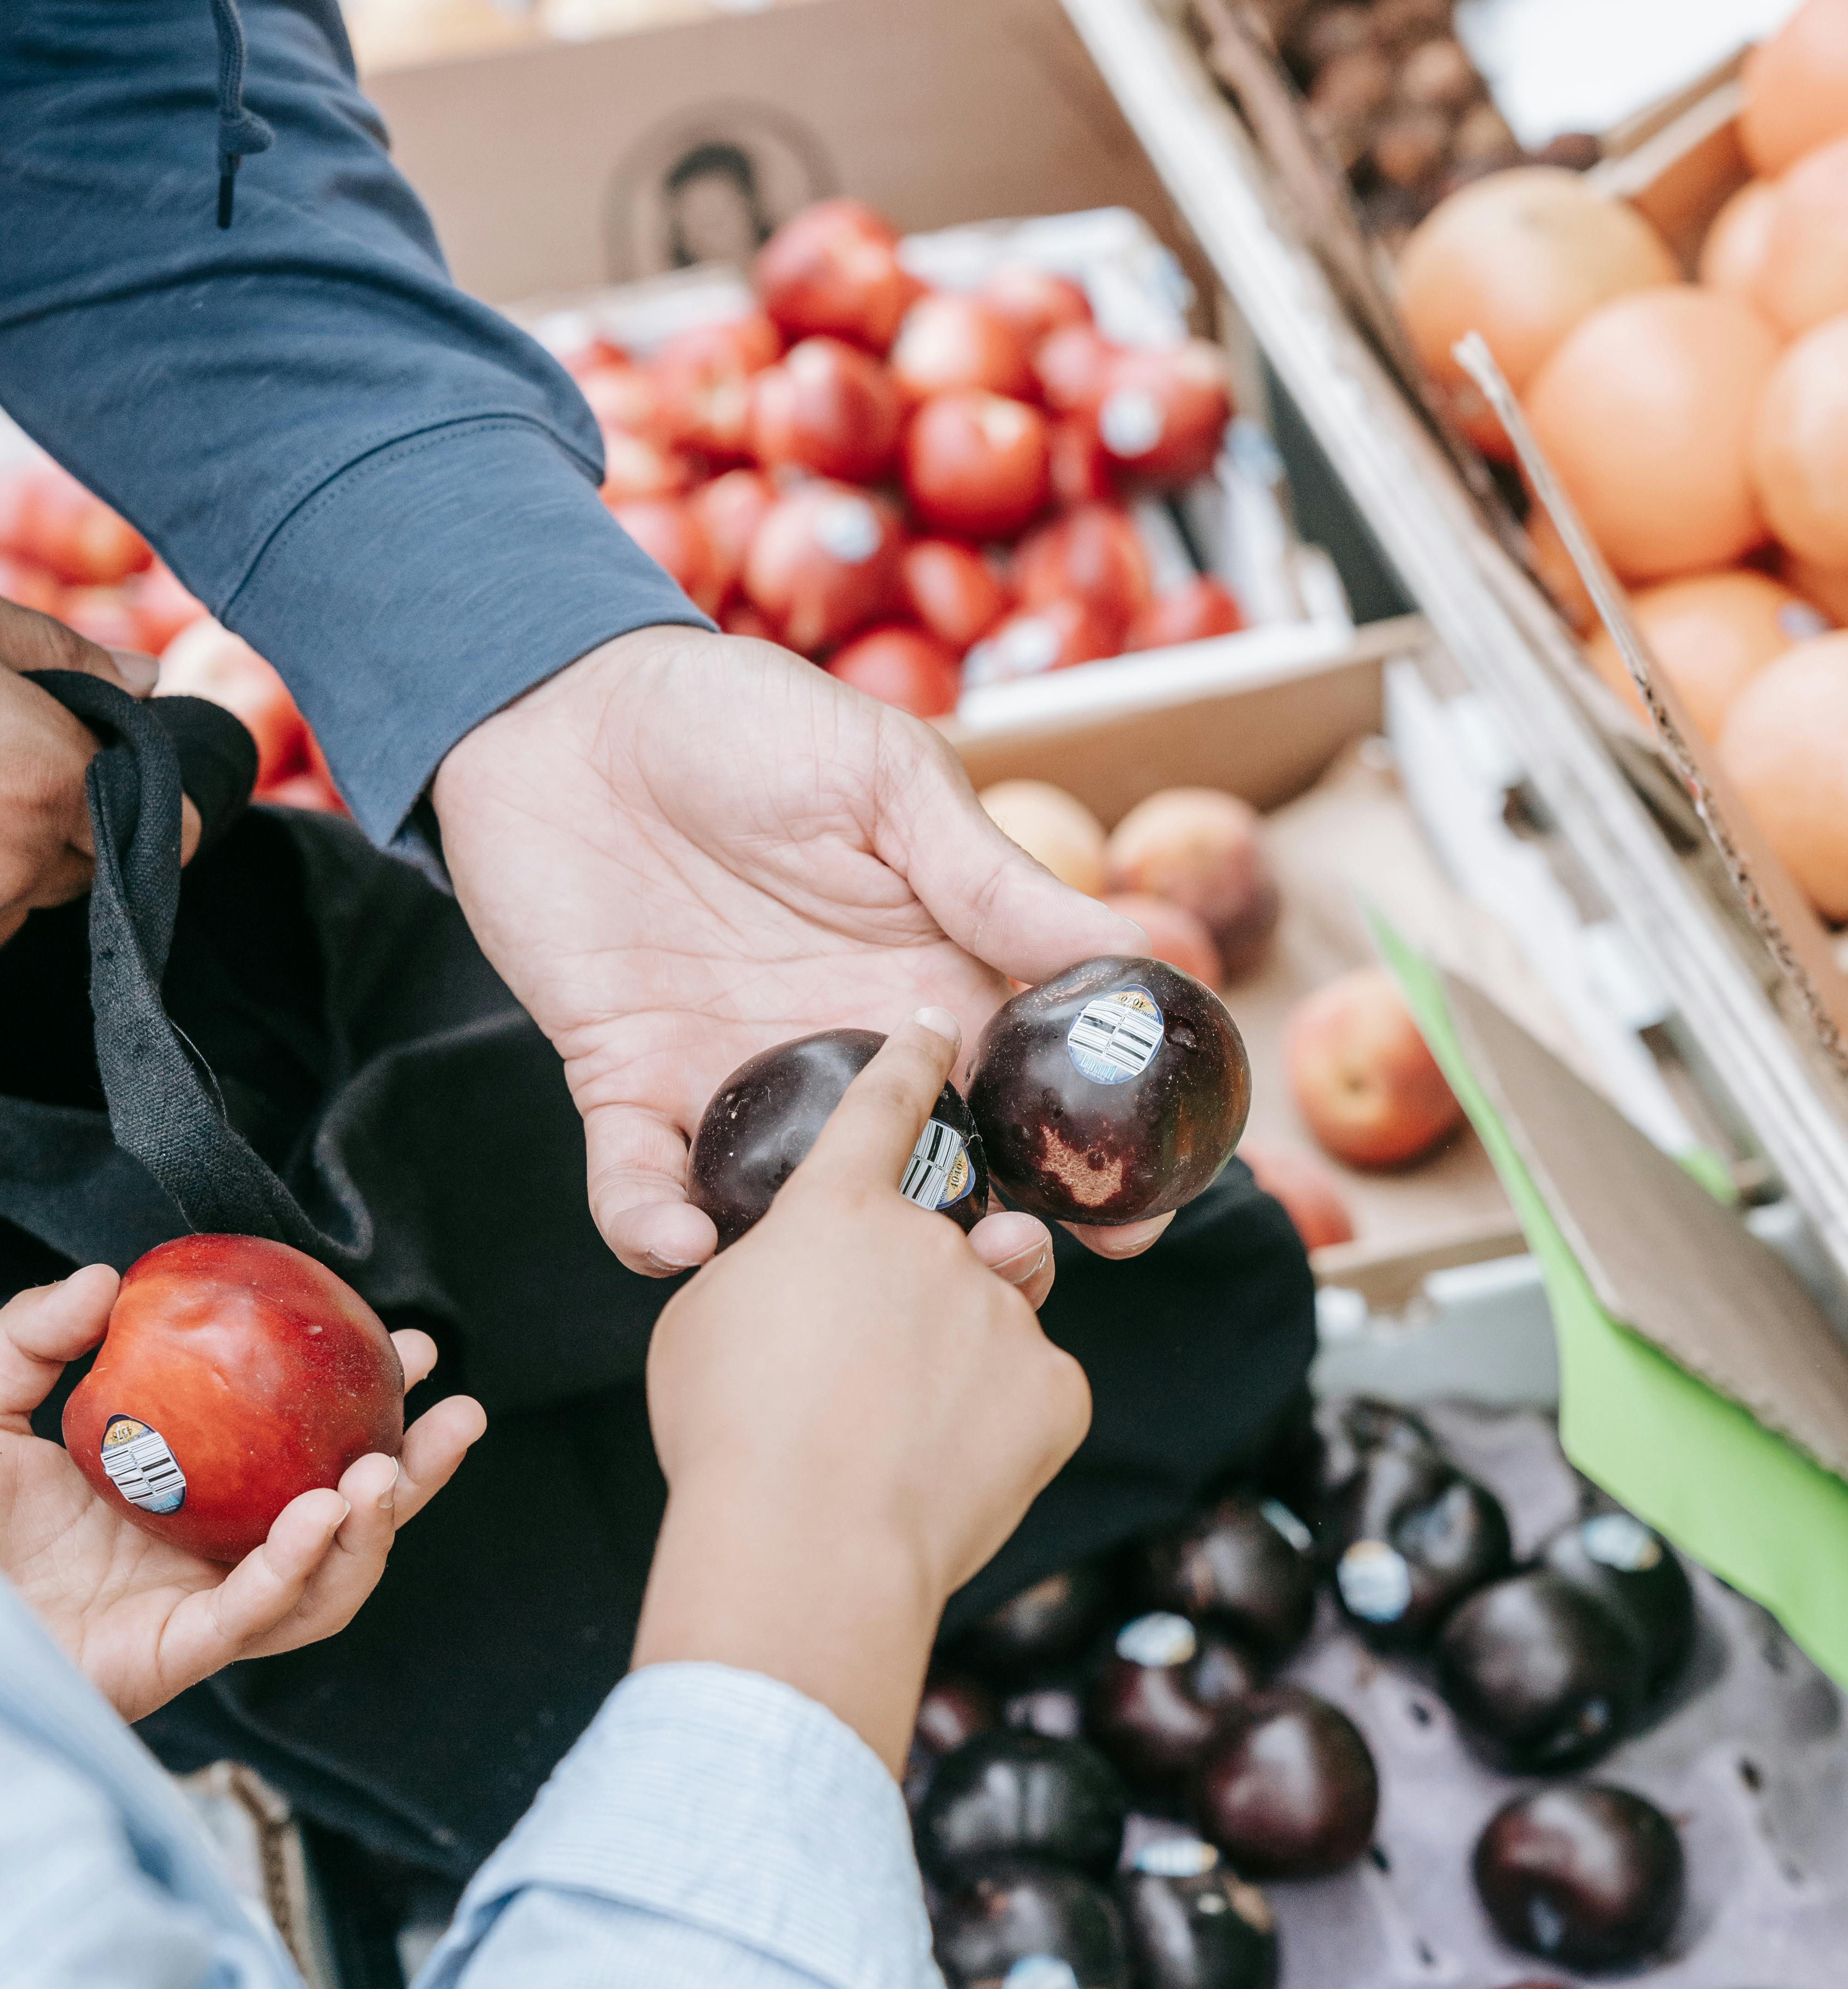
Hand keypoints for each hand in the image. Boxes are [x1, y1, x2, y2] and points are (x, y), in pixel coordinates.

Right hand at [0, 597, 199, 943]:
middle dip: (76, 822)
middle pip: (100, 864)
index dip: (155, 805)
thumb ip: (65, 656)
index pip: (169, 834)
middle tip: (22, 764)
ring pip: (39, 894)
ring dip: (25, 857)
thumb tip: (149, 677)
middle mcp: (21, 860)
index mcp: (48, 784)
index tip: (125, 776)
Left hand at [0, 1266, 484, 1723]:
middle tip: (457, 1415)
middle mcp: (211, 1556)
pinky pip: (254, 1618)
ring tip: (388, 1472)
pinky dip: (296, 1570)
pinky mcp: (171, 1656)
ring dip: (373, 1531)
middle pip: (343, 1524)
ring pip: (322, 1584)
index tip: (407, 1350)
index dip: (366, 1405)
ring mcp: (198, 1611)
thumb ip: (38, 1335)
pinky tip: (322, 1517)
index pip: (304, 1453)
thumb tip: (114, 1280)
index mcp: (194, 1498)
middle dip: (416, 1475)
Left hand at [432, 627, 1164, 1276]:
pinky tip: (680, 1239)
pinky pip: (640, 1183)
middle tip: (996, 1284)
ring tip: (838, 1281)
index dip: (1083, 1161)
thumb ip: (995, 880)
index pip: (1023, 1090)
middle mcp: (842, 1048)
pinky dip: (653, 1226)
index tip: (1134, 1220)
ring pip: (790, 1209)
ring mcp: (735, 1077)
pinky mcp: (625, 1084)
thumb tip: (1140, 950)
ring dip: (814, 1258)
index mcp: (925, 978)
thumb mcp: (890, 783)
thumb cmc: (744, 720)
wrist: (570, 704)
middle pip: (923, 1177)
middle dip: (965, 1245)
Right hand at [634, 1012, 1090, 1770]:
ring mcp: (1002, 1309)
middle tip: (876, 1363)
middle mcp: (932, 1239)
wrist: (806, 1549)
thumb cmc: (727, 1433)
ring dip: (961, 1354)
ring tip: (902, 1431)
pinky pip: (1034, 1391)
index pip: (881, 1106)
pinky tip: (943, 1470)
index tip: (935, 1026)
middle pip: (948, 1237)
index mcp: (835, 1210)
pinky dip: (998, 1425)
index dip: (908, 1063)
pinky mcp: (1056, 1389)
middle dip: (926, 1286)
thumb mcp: (704, 1325)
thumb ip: (763, 1273)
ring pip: (995, 1314)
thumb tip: (794, 1278)